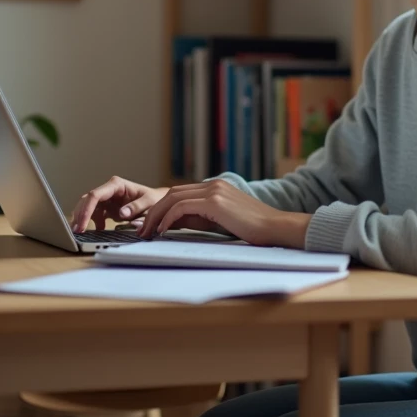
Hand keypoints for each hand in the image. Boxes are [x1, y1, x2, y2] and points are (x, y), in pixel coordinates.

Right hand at [71, 175, 166, 232]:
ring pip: (87, 206)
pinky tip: (96, 230)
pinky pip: (94, 213)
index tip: (82, 224)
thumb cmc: (154, 200)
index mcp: (117, 185)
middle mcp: (109, 189)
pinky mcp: (107, 206)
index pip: (95, 195)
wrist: (157, 202)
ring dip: (82, 218)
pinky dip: (91, 222)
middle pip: (87, 200)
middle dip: (80, 215)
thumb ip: (136, 207)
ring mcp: (107, 198)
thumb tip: (121, 213)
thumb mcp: (149, 203)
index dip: (86, 210)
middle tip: (77, 231)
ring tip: (79, 232)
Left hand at [140, 179, 310, 247]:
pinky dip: (168, 219)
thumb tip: (174, 224)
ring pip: (173, 198)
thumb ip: (200, 218)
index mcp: (215, 187)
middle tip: (141, 229)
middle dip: (152, 211)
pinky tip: (163, 231)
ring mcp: (213, 190)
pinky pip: (181, 207)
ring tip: (147, 233)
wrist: (275, 227)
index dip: (161, 209)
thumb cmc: (253, 229)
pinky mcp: (214, 201)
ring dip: (156, 216)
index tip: (150, 225)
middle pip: (172, 193)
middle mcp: (213, 184)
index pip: (180, 193)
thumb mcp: (221, 221)